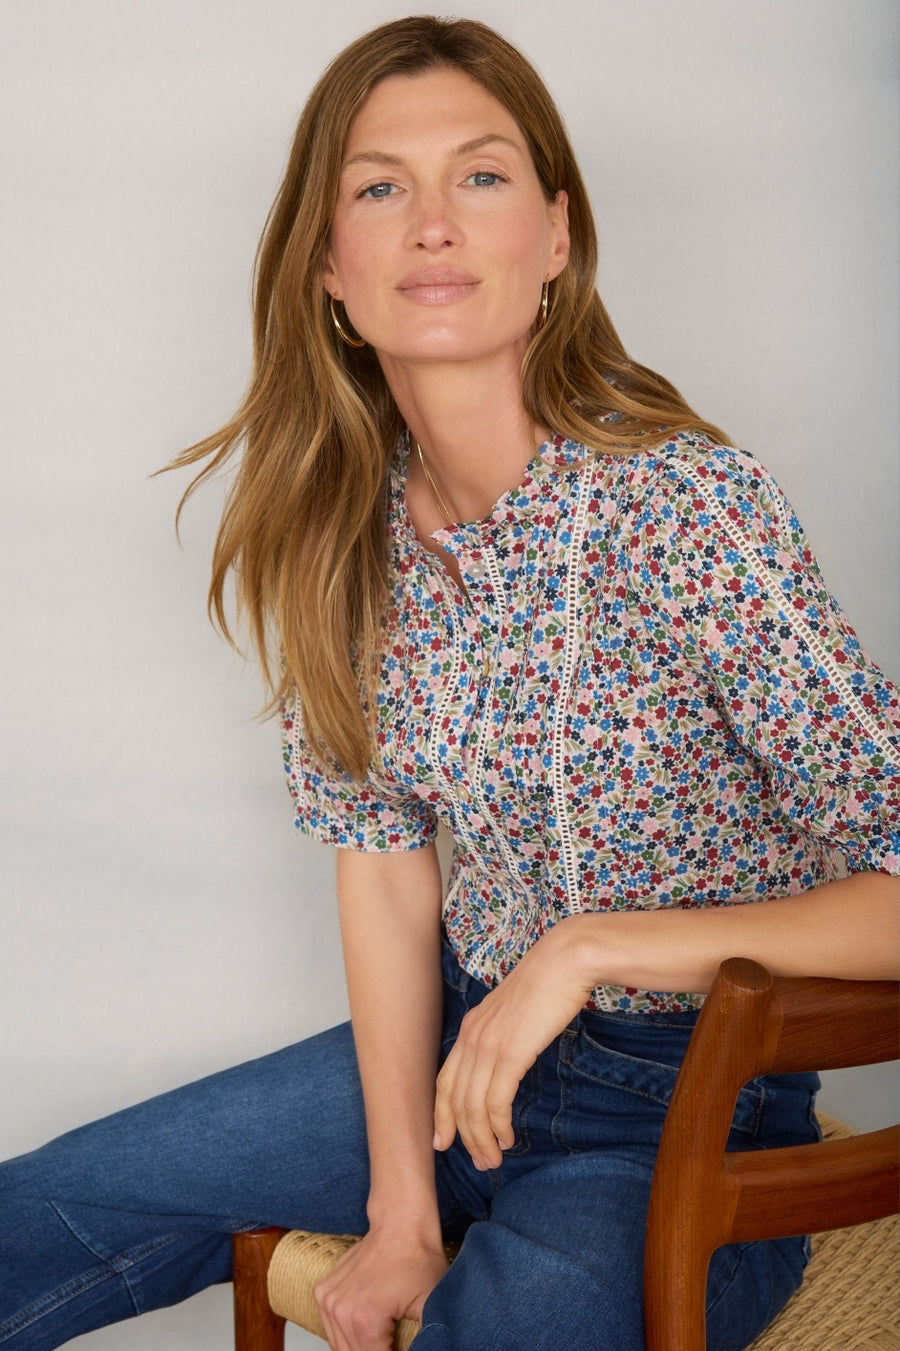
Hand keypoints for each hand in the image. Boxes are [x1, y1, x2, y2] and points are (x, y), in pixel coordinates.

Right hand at [314, 1224, 448, 1350]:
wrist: (401, 1223)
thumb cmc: (418, 1259)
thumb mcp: (433, 1305)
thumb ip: (428, 1338)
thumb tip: (431, 1347)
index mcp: (366, 1320)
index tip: (402, 1348)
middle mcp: (340, 1311)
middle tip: (393, 1343)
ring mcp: (327, 1300)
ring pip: (340, 1347)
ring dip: (360, 1348)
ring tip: (383, 1337)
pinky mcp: (322, 1292)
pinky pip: (331, 1329)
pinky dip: (346, 1334)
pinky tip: (366, 1326)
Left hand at [433, 920, 593, 1169]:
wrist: (565, 960)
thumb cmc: (549, 984)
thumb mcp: (516, 1012)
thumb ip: (504, 1034)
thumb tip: (508, 1060)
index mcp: (472, 1026)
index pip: (444, 1079)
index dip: (441, 1114)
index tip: (444, 1141)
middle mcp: (472, 1036)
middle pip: (454, 1099)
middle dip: (462, 1136)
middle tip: (480, 1162)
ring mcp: (488, 1044)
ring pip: (472, 1106)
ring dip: (481, 1139)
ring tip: (494, 1158)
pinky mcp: (510, 1052)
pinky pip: (495, 1101)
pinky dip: (498, 1126)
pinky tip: (508, 1138)